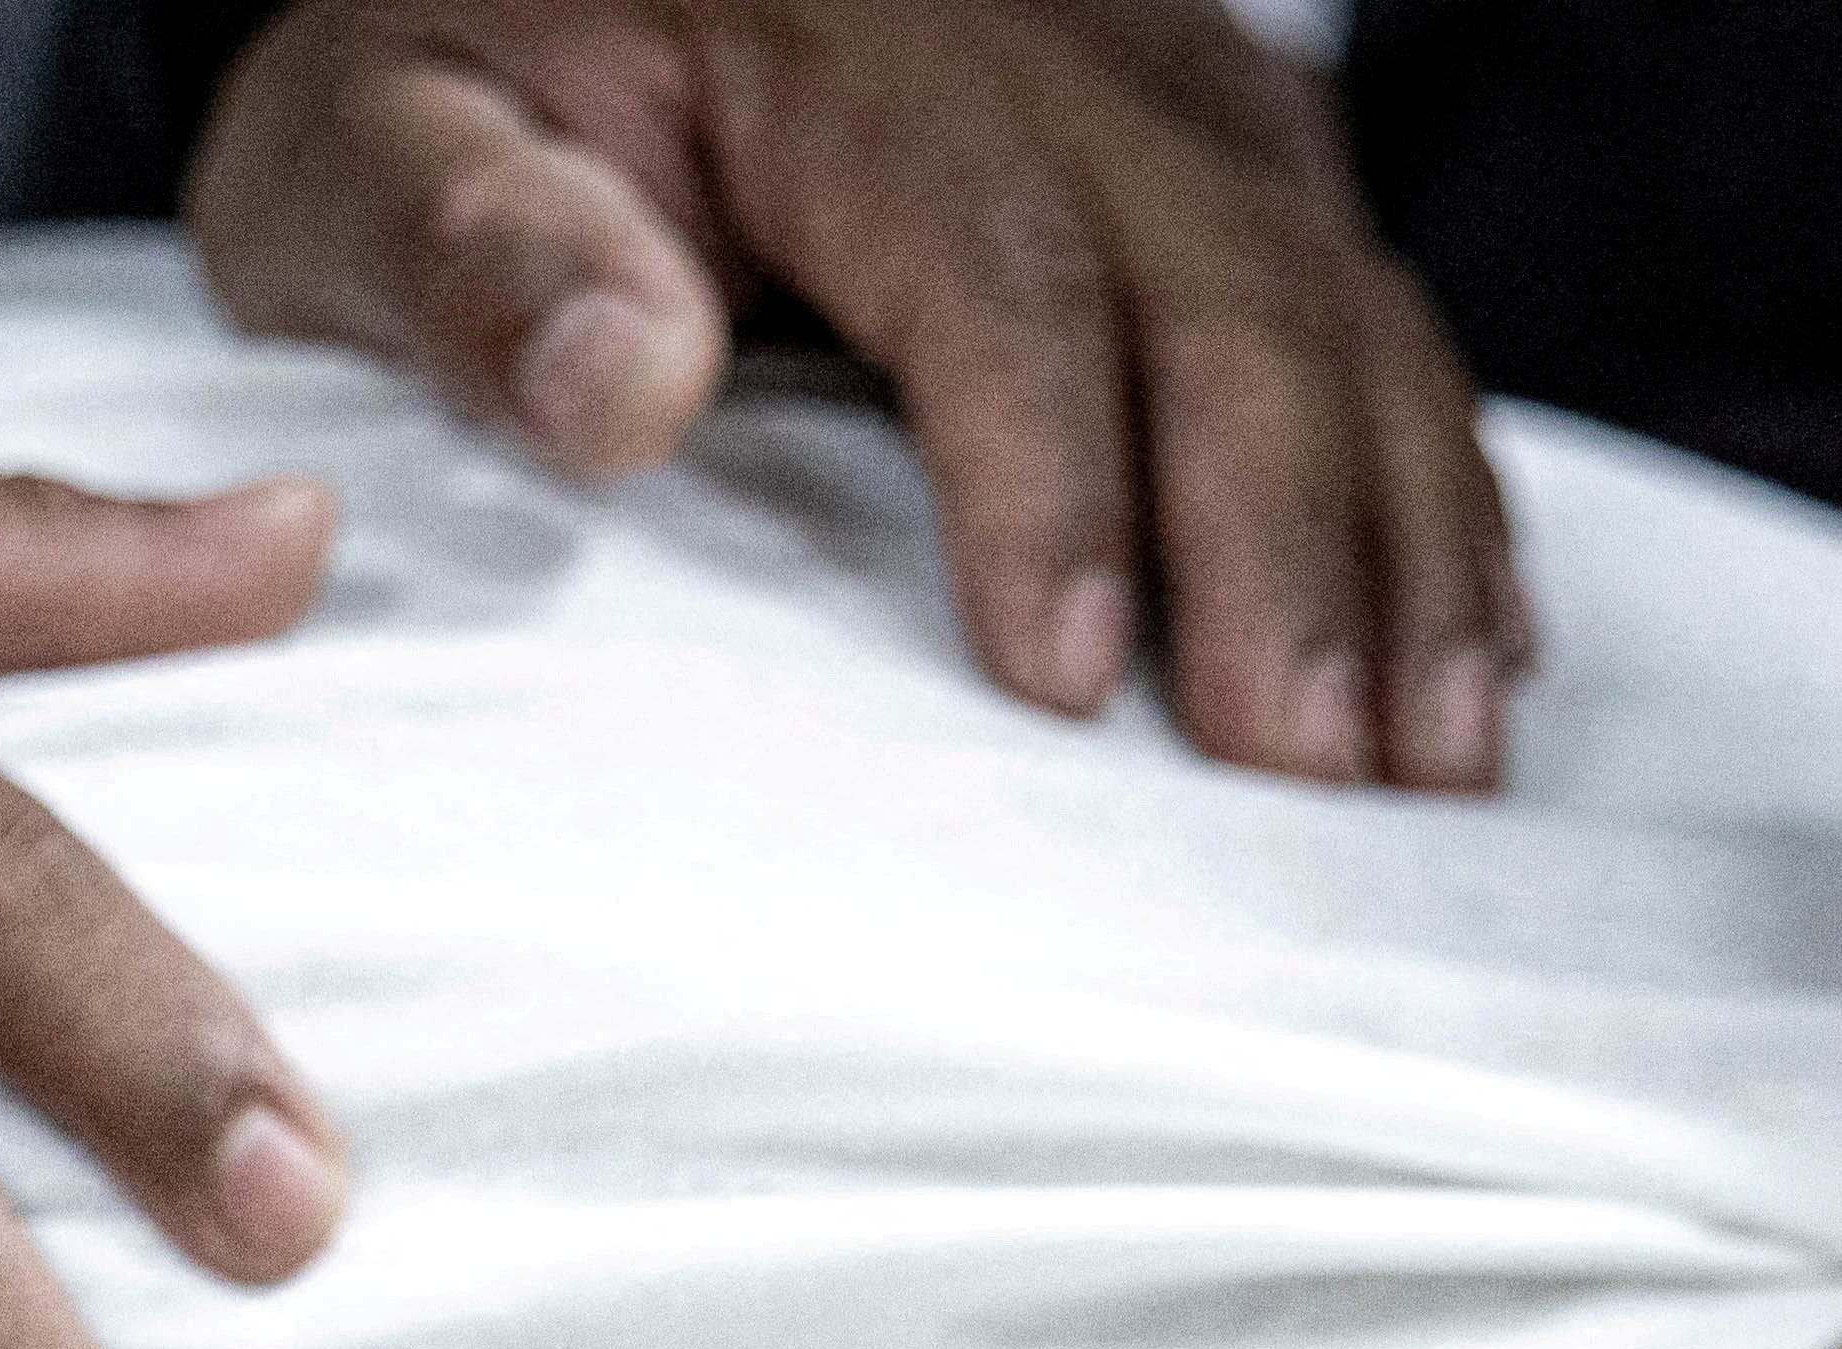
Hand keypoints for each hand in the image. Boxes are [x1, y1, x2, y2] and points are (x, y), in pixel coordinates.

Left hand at [189, 0, 1514, 789]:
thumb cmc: (437, 102)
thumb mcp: (368, 155)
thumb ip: (469, 255)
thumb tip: (625, 382)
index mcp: (845, 39)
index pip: (993, 258)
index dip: (1054, 471)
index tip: (1070, 681)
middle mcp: (1048, 38)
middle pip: (1228, 283)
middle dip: (1293, 543)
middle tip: (1316, 782)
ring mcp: (1158, 91)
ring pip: (1341, 303)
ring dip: (1403, 541)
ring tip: (1429, 768)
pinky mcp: (1217, 156)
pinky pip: (1369, 313)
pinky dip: (1432, 493)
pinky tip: (1474, 656)